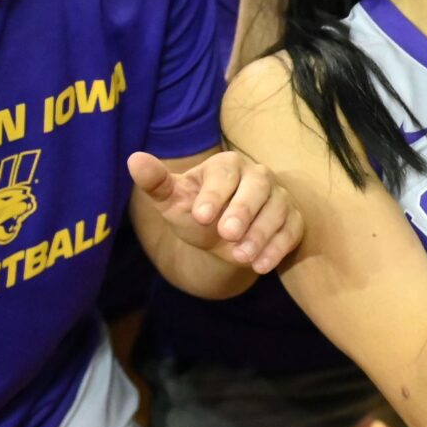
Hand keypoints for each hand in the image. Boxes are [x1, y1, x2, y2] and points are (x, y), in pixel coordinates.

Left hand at [127, 148, 302, 273]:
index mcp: (227, 165)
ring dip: (260, 234)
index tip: (200, 216)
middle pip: (258, 187)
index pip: (225, 174)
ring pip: (277, 209)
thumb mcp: (173, 201)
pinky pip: (292, 230)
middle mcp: (257, 176)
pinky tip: (260, 266)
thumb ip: (156, 183)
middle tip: (227, 233)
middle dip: (243, 210)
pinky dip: (278, 248)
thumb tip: (134, 160)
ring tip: (240, 256)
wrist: (221, 238)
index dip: (214, 194)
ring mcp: (278, 197)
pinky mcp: (292, 219)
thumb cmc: (197, 213)